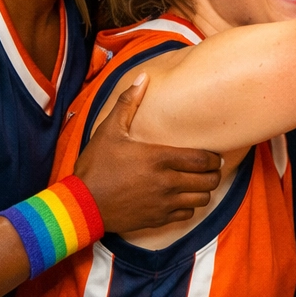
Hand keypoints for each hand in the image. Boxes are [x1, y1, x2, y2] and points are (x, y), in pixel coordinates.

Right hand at [74, 73, 222, 233]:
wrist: (80, 205)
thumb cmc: (96, 166)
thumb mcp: (109, 131)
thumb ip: (128, 103)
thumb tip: (143, 77)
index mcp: (160, 159)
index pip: (203, 160)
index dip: (214, 158)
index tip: (215, 156)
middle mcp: (167, 182)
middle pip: (208, 181)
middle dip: (214, 174)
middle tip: (211, 169)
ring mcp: (164, 203)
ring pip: (201, 200)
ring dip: (204, 191)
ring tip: (199, 184)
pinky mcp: (158, 220)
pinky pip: (187, 216)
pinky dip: (189, 208)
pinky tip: (182, 199)